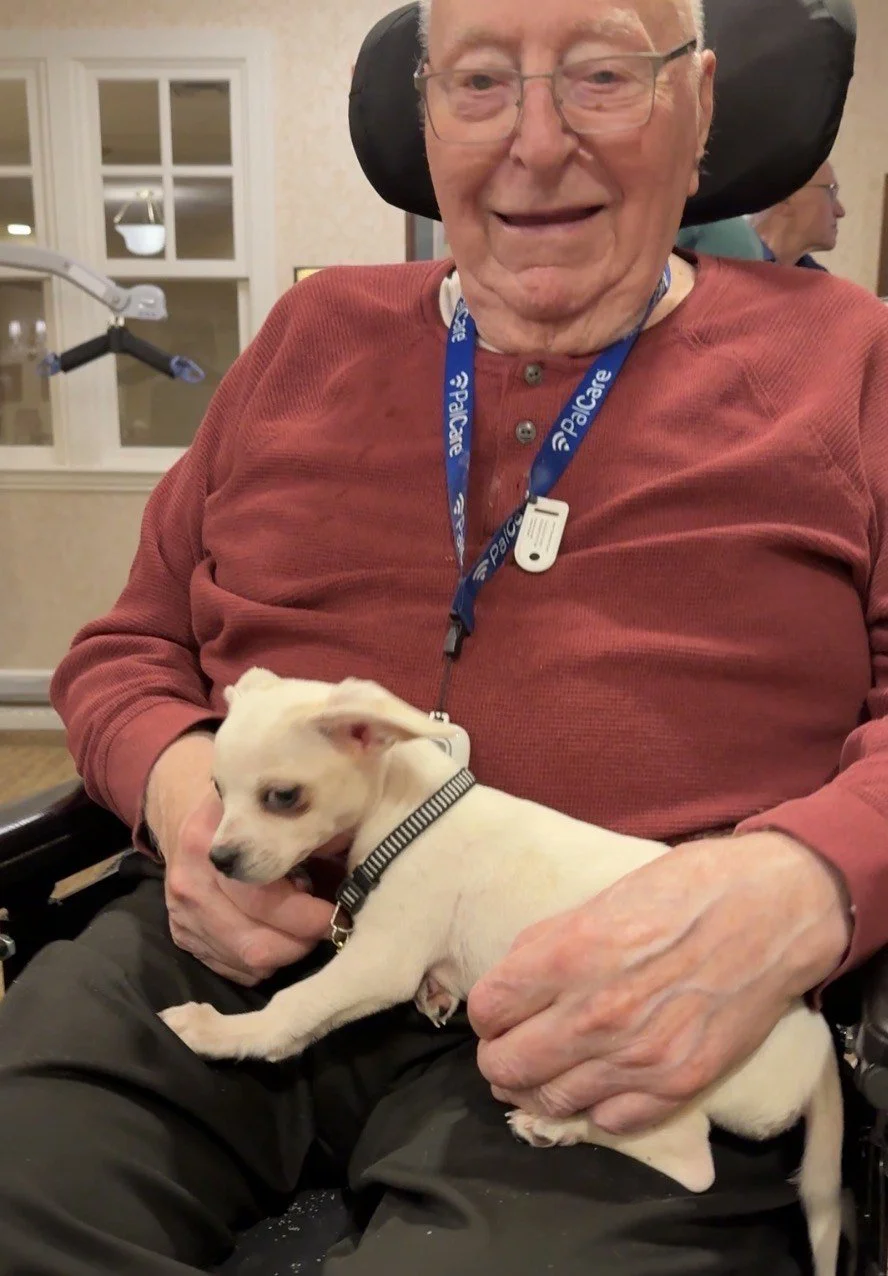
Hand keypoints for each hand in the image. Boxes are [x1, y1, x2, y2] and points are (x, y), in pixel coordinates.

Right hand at [146, 734, 334, 984]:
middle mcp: (191, 881)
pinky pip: (233, 969)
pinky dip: (264, 960)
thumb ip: (315, 832)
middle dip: (303, 941)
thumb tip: (364, 868)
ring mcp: (181, 912)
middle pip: (256, 943)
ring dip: (287, 952)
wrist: (186, 804)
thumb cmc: (251, 805)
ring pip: (247, 963)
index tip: (342, 911)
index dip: (311, 914)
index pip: (266, 899)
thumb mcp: (281, 805)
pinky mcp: (181, 935)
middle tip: (330, 927)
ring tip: (304, 927)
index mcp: (214, 841)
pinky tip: (277, 932)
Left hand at [467, 833, 849, 1134]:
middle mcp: (596, 1014)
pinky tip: (596, 1084)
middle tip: (509, 1048)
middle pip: (506, 1067)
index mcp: (569, 955)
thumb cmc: (686, 890)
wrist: (772, 910)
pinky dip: (593, 1108)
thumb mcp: (601, 899)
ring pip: (550, 1102)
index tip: (498, 1011)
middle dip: (499, 1058)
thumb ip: (549, 944)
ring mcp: (639, 1057)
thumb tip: (512, 983)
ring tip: (545, 1072)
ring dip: (538, 1089)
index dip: (487, 1012)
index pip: (487, 1011)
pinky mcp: (679, 1084)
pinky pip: (610, 1121)